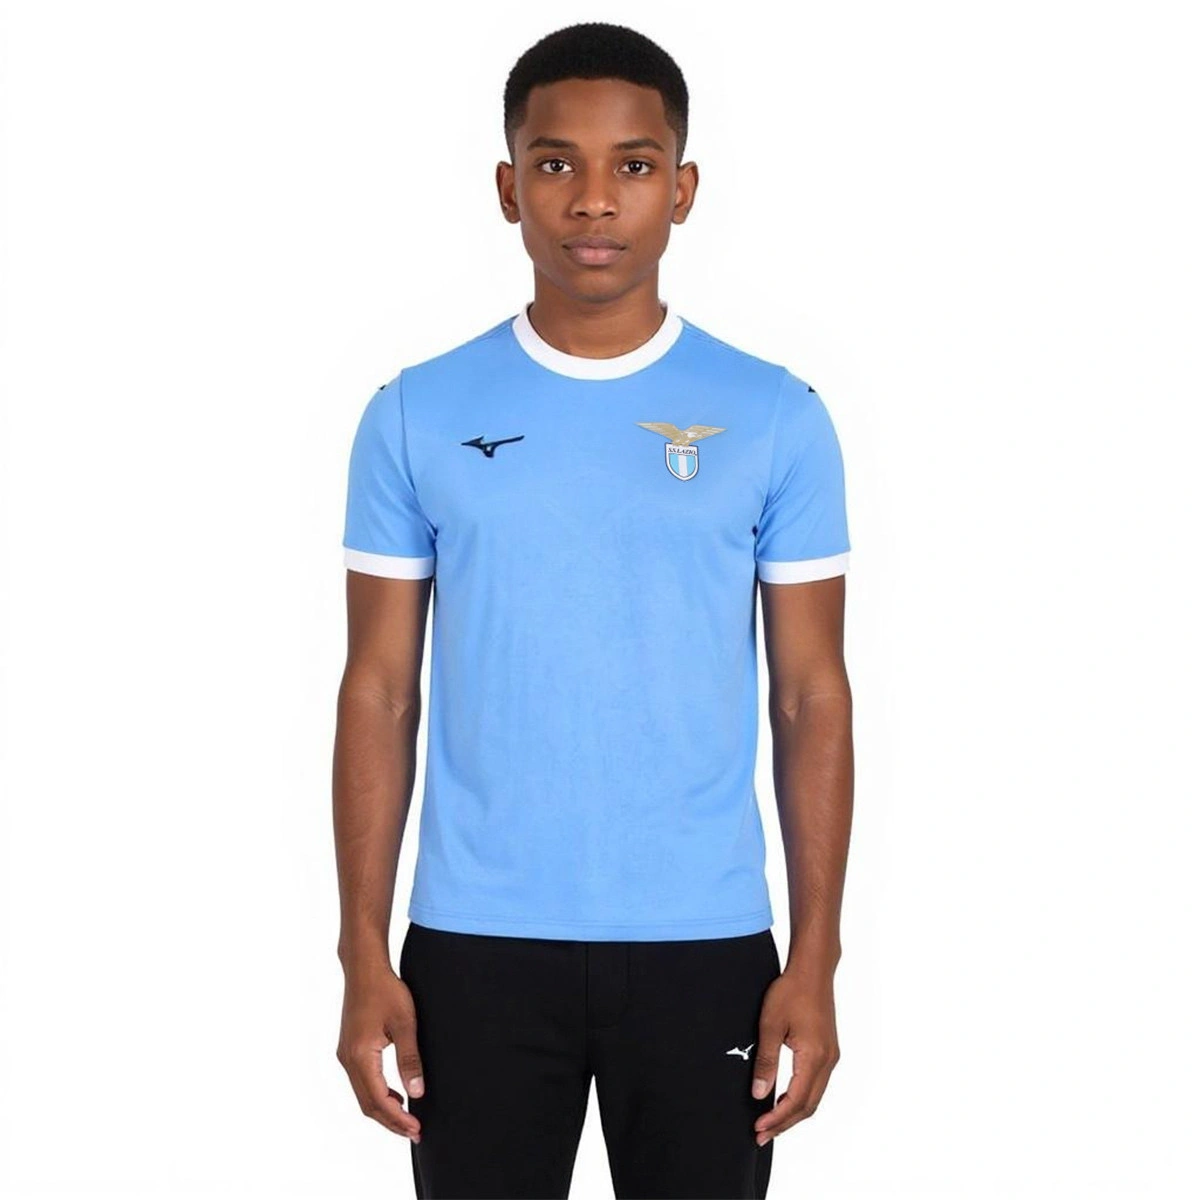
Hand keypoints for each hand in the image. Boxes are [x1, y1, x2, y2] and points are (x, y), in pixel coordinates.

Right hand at [336, 963, 424, 1141]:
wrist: (364, 968)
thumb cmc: (386, 990)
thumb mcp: (405, 1023)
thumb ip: (410, 1059)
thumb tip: (416, 1093)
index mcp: (360, 1056)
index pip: (378, 1099)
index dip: (397, 1119)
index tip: (416, 1129)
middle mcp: (347, 1059)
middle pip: (367, 1104)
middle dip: (391, 1121)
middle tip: (414, 1132)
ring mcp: (345, 1054)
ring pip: (363, 1094)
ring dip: (383, 1109)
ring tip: (407, 1119)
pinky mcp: (349, 1049)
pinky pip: (361, 1081)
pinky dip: (377, 1094)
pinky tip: (395, 1094)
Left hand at [750, 971, 839, 1145]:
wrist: (812, 970)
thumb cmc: (791, 991)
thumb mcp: (770, 1025)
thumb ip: (765, 1061)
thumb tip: (759, 1093)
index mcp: (814, 1057)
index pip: (796, 1100)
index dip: (777, 1119)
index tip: (758, 1128)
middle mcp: (828, 1061)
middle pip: (808, 1106)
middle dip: (785, 1123)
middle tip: (762, 1135)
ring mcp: (831, 1056)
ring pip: (814, 1097)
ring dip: (793, 1113)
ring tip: (771, 1123)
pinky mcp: (828, 1050)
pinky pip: (817, 1084)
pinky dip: (801, 1098)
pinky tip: (785, 1099)